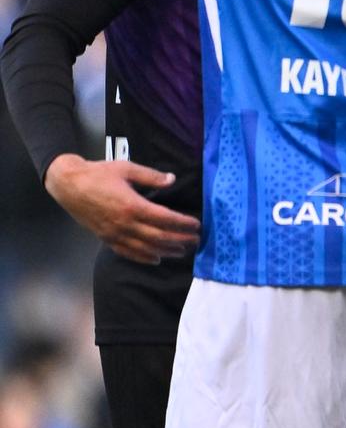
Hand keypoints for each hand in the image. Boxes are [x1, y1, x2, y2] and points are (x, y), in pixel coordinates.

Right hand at [44, 154, 198, 263]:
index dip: (183, 224)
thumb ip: (151, 176)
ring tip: (182, 250)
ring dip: (166, 251)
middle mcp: (124, 223)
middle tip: (196, 241)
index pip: (165, 219)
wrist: (68, 184)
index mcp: (132, 205)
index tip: (197, 225)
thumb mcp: (126, 168)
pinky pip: (127, 252)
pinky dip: (143, 257)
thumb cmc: (98, 173)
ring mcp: (114, 233)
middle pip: (159, 237)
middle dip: (180, 240)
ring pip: (146, 248)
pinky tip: (156, 259)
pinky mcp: (105, 238)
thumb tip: (172, 179)